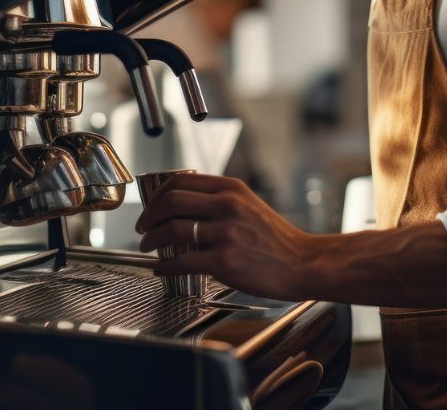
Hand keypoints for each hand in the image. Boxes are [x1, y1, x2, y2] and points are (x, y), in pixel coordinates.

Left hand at [136, 173, 316, 300]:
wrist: (303, 263)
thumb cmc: (277, 239)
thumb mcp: (249, 204)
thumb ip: (219, 200)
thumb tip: (182, 205)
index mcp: (231, 188)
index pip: (180, 180)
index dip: (156, 195)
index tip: (150, 209)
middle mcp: (227, 206)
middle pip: (171, 201)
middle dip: (148, 216)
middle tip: (143, 228)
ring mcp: (226, 233)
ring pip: (172, 230)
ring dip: (151, 240)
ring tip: (148, 247)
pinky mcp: (224, 261)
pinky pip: (181, 261)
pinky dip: (163, 265)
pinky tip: (161, 267)